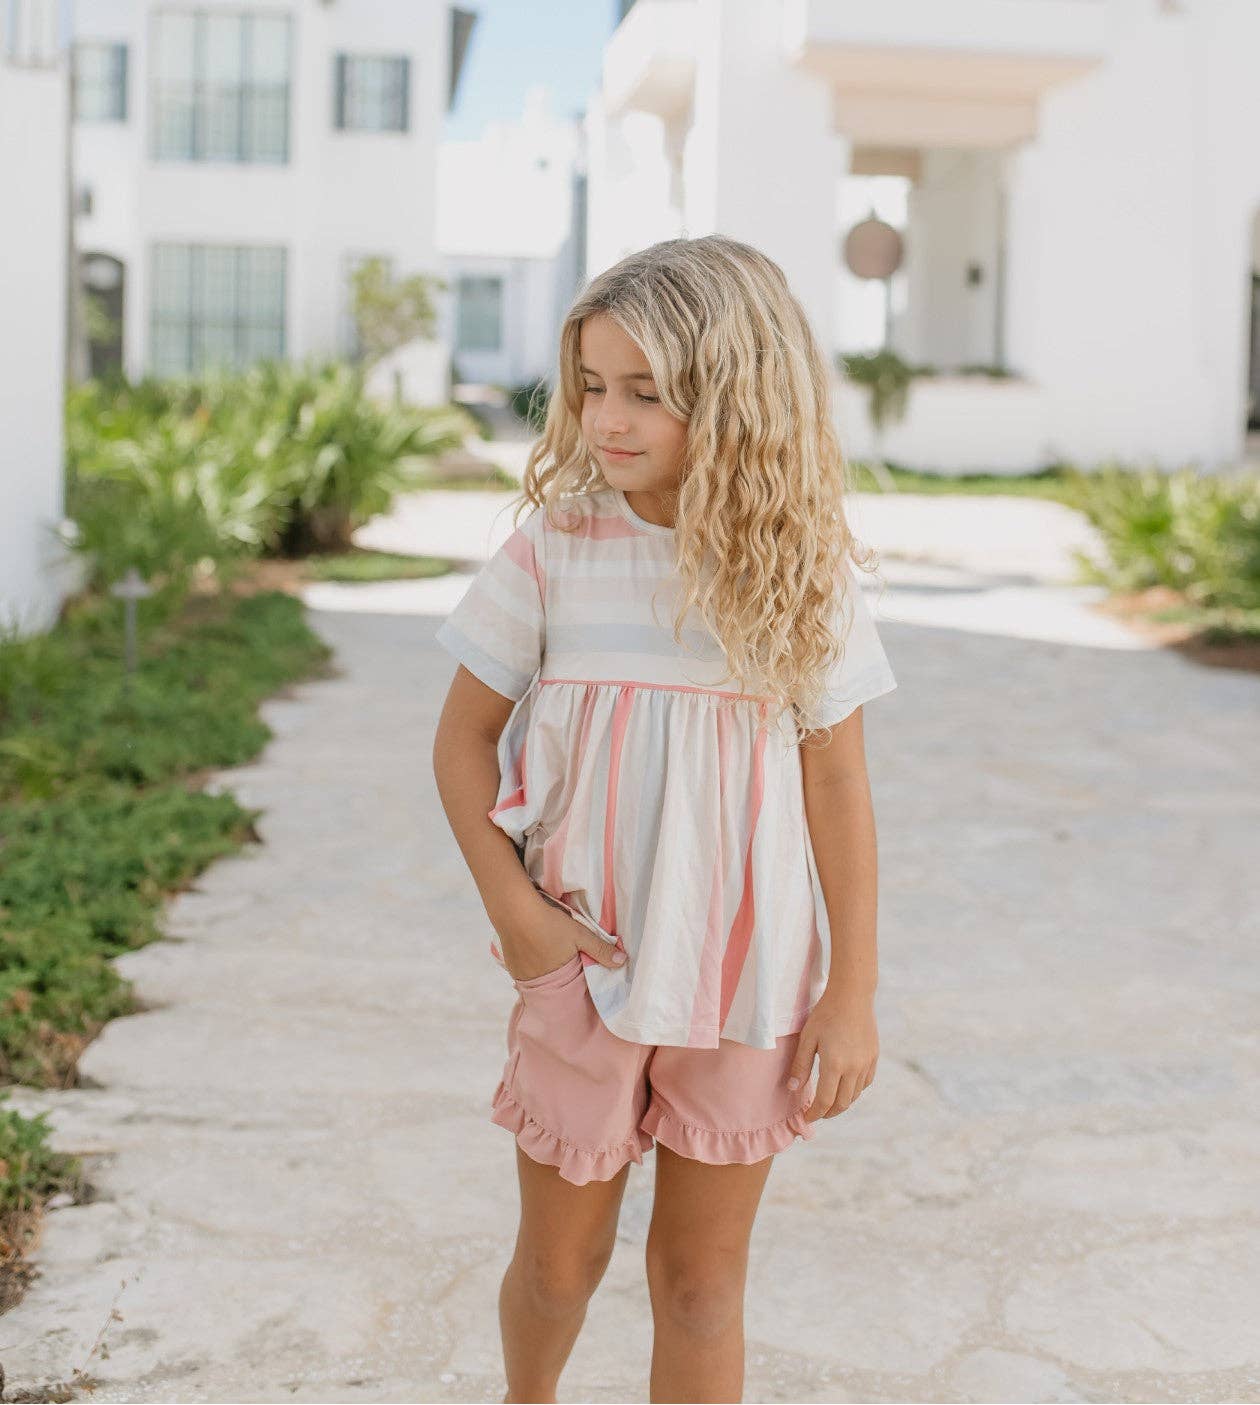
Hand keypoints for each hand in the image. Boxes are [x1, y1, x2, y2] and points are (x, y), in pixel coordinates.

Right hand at [498, 897, 627, 982]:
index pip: (569, 991)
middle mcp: (536, 983)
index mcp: (556, 978)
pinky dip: (531, 966)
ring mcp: (520, 975)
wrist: (514, 910)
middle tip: (566, 968)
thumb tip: (622, 962)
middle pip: (552, 986)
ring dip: (545, 973)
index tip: (580, 981)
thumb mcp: (580, 934)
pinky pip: (524, 972)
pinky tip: (535, 953)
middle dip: (560, 980)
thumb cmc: (549, 923)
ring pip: (538, 979)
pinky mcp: (510, 965)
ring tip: (550, 959)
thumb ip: (600, 949)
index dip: (575, 985)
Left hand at [786, 986, 877, 1121]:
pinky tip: (846, 1087)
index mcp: (835, 1065)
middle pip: (842, 1103)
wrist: (852, 995)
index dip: (815, 1113)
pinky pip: (866, 1082)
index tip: (807, 1118)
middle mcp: (854, 1068)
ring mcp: (866, 1063)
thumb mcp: (807, 1038)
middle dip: (829, 1113)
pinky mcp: (873, 1057)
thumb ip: (800, 1065)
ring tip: (830, 1103)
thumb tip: (793, 1089)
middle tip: (817, 1114)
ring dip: (842, 1103)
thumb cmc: (825, 1014)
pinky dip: (855, 1090)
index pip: (825, 1101)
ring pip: (855, 1095)